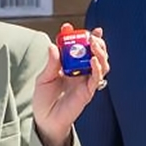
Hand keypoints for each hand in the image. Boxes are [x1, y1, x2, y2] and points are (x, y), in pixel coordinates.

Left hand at [33, 24, 108, 145]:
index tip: (69, 26)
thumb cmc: (44, 99)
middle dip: (96, 41)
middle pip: (94, 53)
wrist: (46, 119)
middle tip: (92, 34)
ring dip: (100, 52)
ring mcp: (85, 81)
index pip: (77, 47)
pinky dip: (97, 68)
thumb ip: (52, 63)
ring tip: (95, 43)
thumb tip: (52, 46)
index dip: (76, 36)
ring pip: (101, 63)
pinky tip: (94, 60)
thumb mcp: (44, 78)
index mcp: (69, 65)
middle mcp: (80, 71)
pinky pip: (97, 78)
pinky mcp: (88, 91)